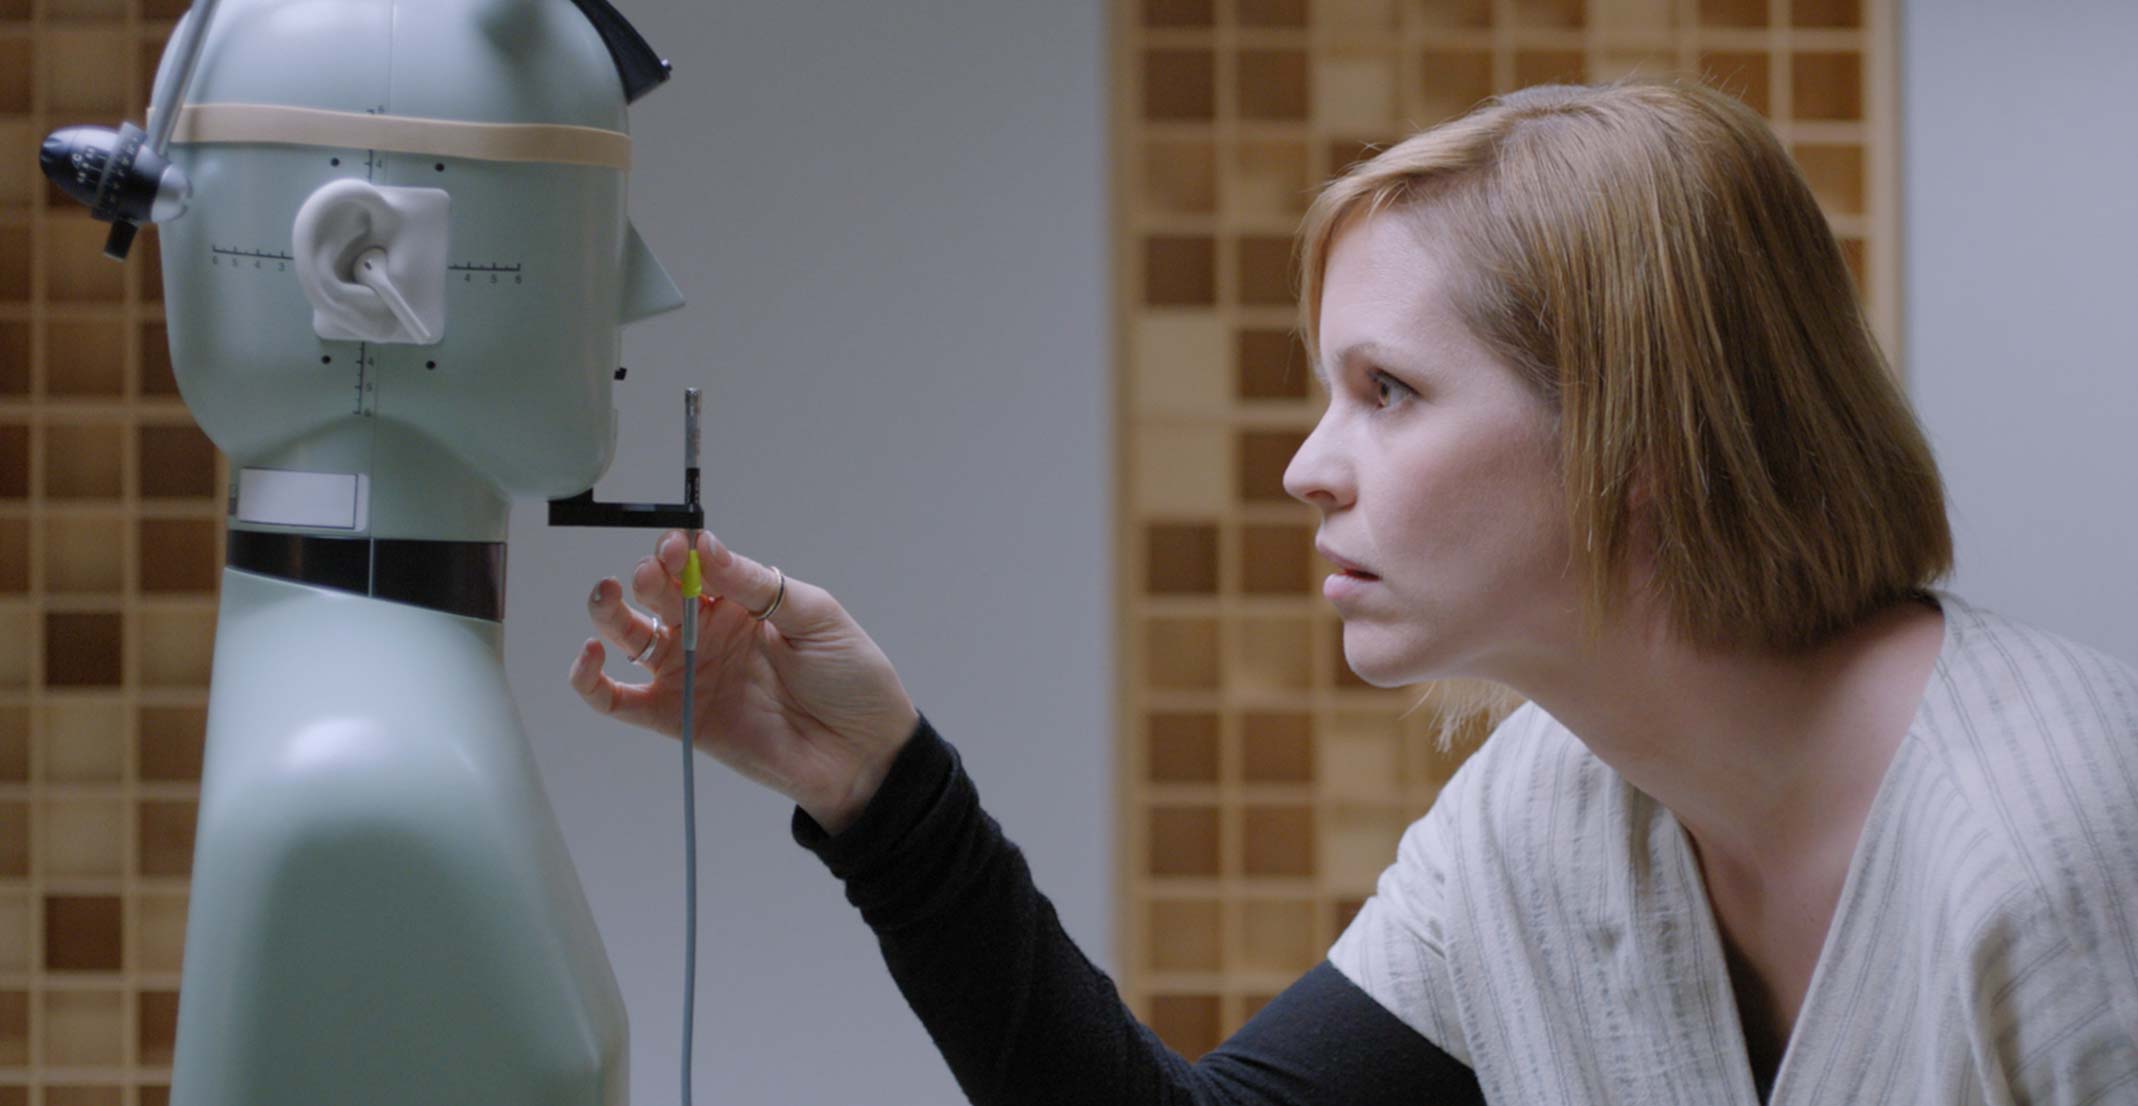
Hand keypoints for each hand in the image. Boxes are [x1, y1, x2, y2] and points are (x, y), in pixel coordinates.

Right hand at [569, 530, 919, 834]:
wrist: (862, 751)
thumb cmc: (850, 678)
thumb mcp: (814, 616)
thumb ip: (757, 585)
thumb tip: (706, 546)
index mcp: (742, 601)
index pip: (696, 565)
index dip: (680, 552)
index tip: (678, 545)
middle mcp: (708, 632)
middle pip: (657, 595)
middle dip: (649, 575)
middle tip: (656, 571)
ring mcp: (689, 674)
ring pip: (628, 636)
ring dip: (609, 611)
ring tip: (609, 592)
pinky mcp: (676, 718)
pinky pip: (618, 701)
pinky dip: (590, 681)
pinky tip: (589, 656)